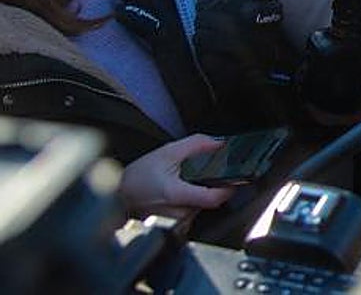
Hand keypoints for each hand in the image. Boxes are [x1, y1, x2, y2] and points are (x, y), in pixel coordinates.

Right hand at [118, 135, 235, 219]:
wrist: (116, 196)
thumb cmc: (137, 177)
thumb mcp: (167, 153)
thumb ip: (196, 145)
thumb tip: (219, 143)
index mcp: (176, 194)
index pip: (214, 197)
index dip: (229, 187)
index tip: (235, 177)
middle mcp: (177, 213)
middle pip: (209, 201)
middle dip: (210, 185)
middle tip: (202, 174)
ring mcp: (176, 223)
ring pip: (200, 207)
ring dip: (199, 194)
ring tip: (186, 183)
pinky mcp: (174, 227)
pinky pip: (192, 214)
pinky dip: (191, 203)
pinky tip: (181, 193)